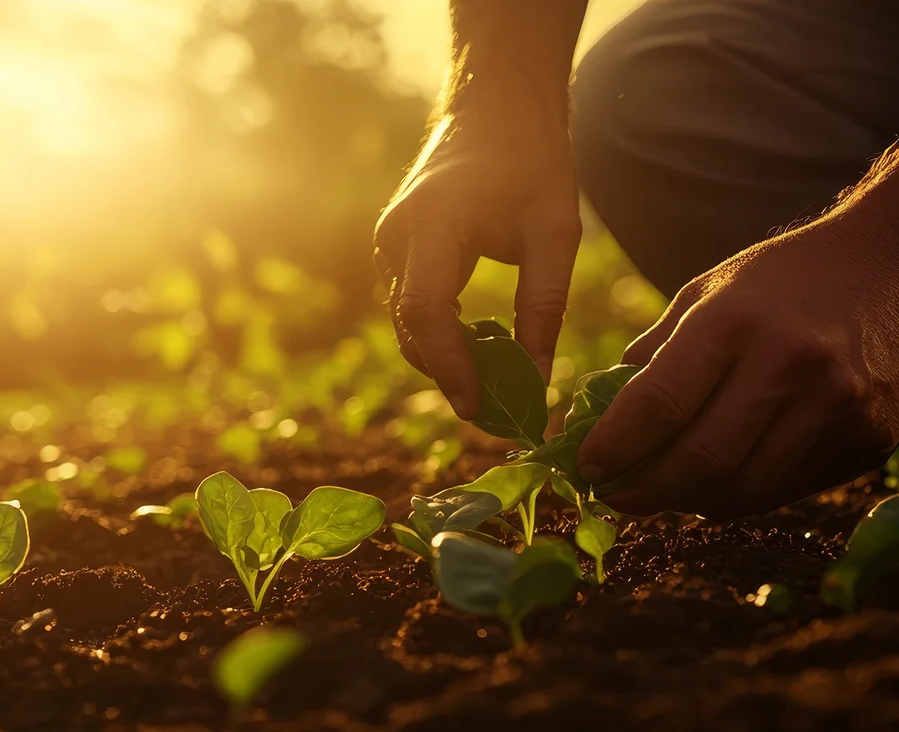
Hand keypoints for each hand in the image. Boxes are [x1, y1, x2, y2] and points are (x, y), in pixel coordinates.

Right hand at [374, 113, 580, 418]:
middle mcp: (397, 236)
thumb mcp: (555, 233)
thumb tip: (538, 381)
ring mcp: (391, 244)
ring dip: (446, 357)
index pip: (427, 311)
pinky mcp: (397, 251)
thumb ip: (544, 307)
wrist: (496, 108)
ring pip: (409, 323)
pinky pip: (414, 307)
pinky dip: (443, 334)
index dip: (448, 366)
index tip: (477, 407)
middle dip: (449, 373)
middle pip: (413, 327)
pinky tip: (481, 347)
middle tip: (496, 410)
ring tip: (495, 383)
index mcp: (433, 223)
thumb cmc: (531, 162)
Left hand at [576, 212, 898, 516]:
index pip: (658, 405)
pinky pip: (781, 492)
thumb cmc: (779, 283)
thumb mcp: (705, 295)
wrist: (887, 268)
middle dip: (644, 490)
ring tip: (659, 492)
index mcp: (737, 321)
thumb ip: (653, 358)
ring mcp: (836, 407)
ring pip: (740, 490)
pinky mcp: (865, 438)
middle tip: (614, 494)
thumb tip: (601, 421)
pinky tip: (712, 483)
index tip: (586, 467)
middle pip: (699, 461)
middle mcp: (790, 364)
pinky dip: (735, 496)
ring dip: (687, 502)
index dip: (613, 447)